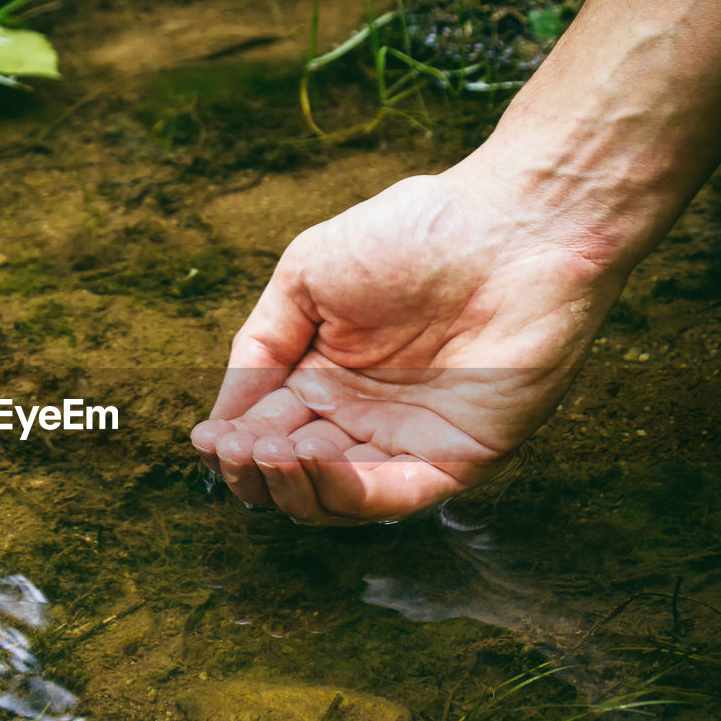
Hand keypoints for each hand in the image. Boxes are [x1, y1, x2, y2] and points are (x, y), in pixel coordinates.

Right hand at [192, 164, 628, 523]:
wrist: (514, 222)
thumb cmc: (414, 232)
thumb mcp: (305, 277)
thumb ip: (259, 347)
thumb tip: (220, 420)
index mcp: (327, 376)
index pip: (269, 431)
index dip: (234, 444)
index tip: (206, 439)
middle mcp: (364, 417)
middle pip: (296, 473)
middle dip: (256, 470)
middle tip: (235, 451)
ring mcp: (410, 441)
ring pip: (337, 497)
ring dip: (293, 485)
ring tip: (267, 452)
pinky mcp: (459, 457)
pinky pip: (395, 495)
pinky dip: (346, 491)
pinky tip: (308, 461)